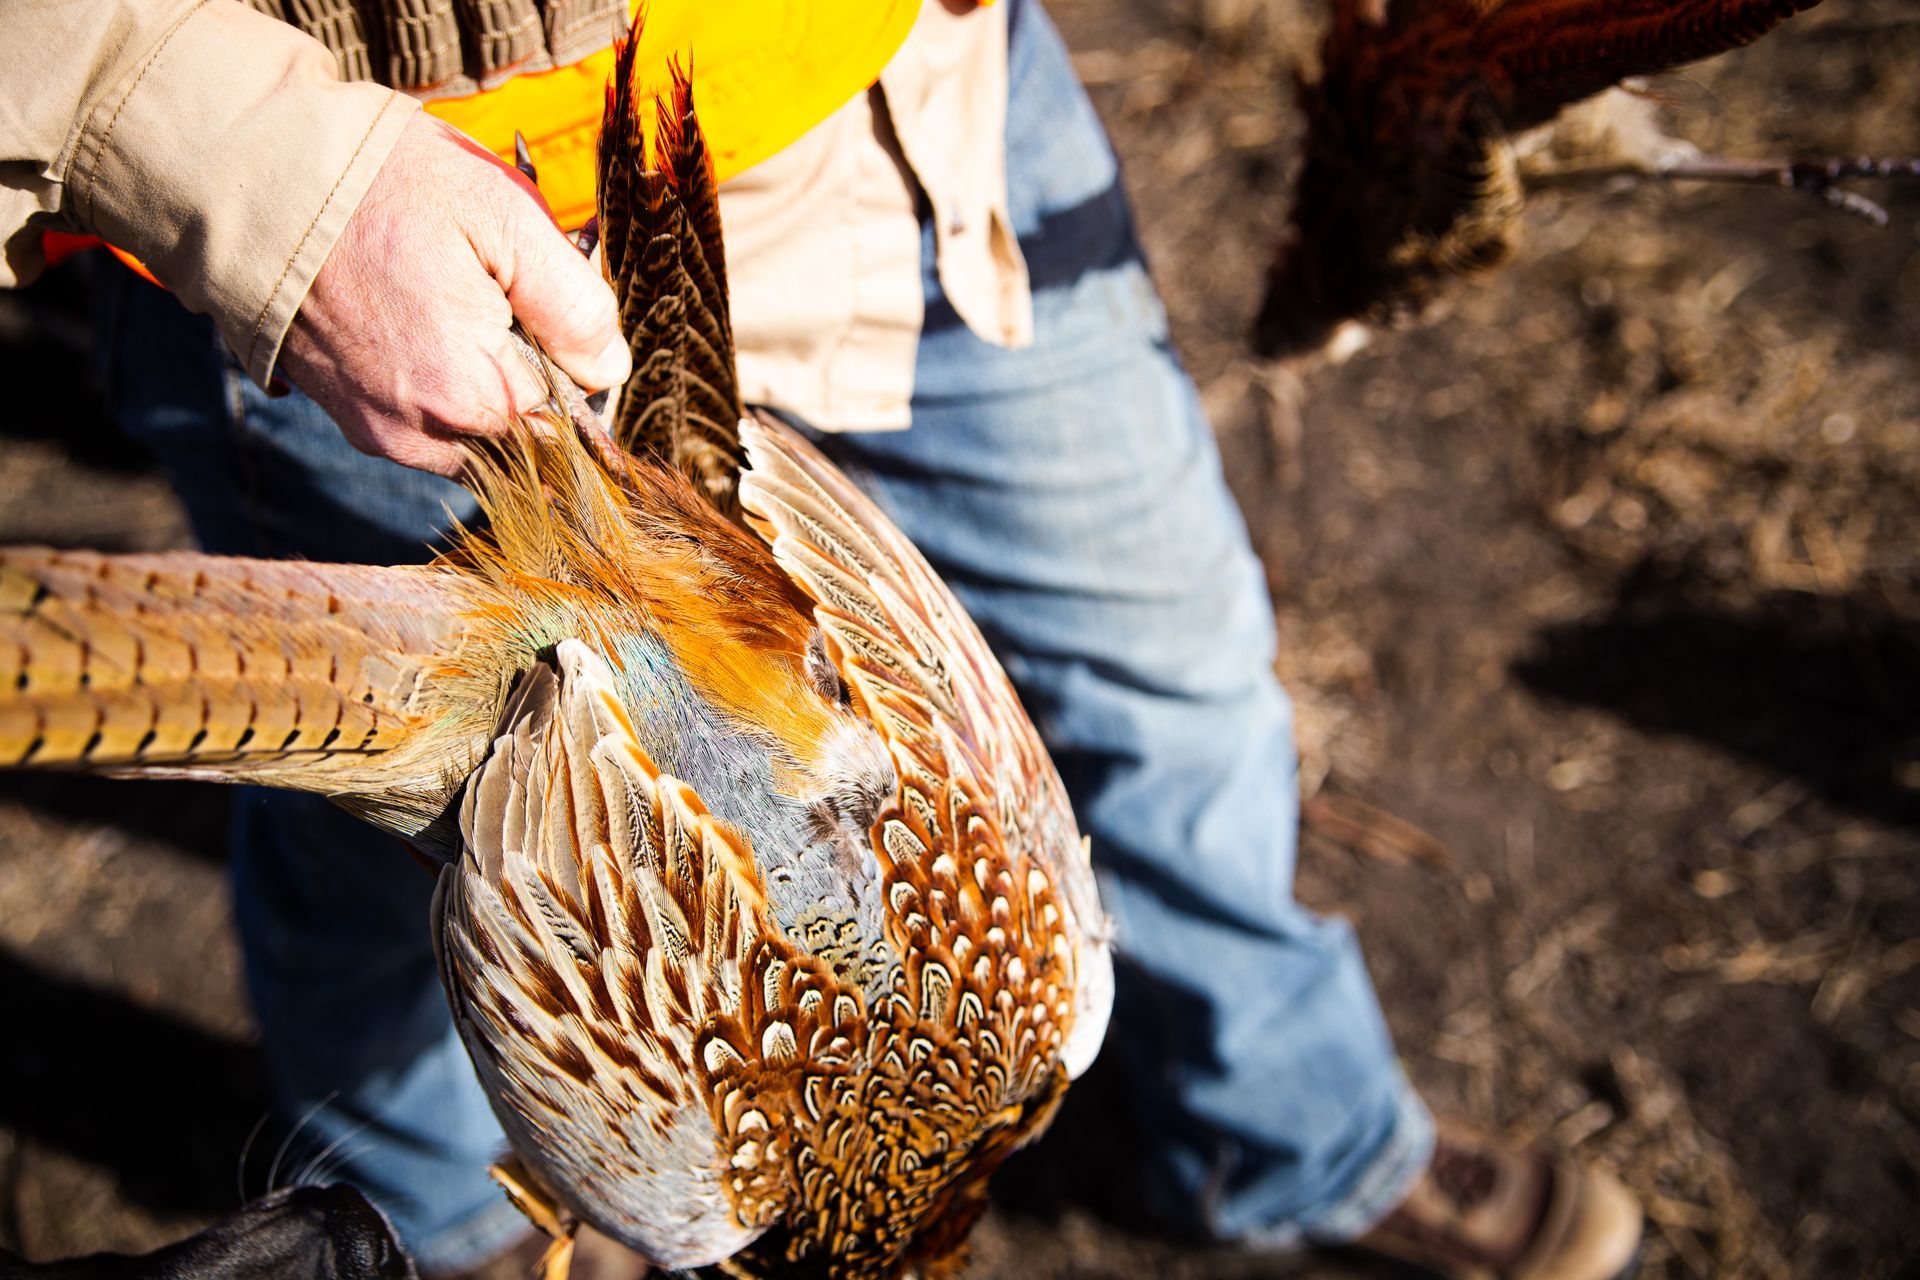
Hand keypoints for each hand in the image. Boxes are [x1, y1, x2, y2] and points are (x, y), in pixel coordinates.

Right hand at [278, 112, 630, 476]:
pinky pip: (424, 426)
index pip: (569, 420)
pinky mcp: (348, 417)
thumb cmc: (385, 187)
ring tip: (449, 300)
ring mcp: (379, 433)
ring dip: (483, 386)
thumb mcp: (506, 220)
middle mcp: (424, 436)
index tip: (540, 308)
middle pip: (523, 437)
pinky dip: (437, 385)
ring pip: (475, 438)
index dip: (567, 364)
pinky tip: (417, 318)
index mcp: (474, 396)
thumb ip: (575, 306)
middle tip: (489, 294)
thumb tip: (610, 370)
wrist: (256, 175)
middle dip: (526, 378)